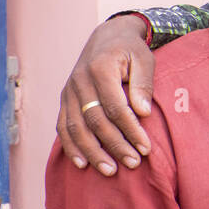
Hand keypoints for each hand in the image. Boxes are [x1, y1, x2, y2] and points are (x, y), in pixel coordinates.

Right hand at [56, 15, 155, 175]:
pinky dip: (71, 146)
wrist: (106, 38)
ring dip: (93, 152)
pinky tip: (82, 163)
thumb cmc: (130, 50)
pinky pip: (63, 126)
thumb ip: (144, 83)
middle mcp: (79, 81)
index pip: (116, 107)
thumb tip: (143, 112)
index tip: (146, 148)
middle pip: (95, 121)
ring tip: (110, 171)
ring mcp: (68, 92)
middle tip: (133, 163)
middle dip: (115, 145)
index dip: (131, 129)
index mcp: (100, 69)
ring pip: (76, 127)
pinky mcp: (64, 100)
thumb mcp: (144, 58)